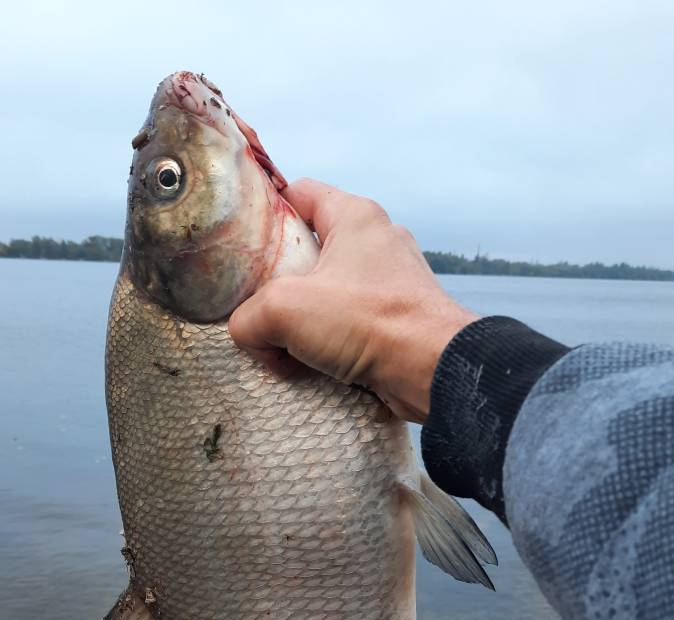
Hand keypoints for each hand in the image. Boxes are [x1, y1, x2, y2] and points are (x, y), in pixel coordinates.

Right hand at [229, 179, 477, 421]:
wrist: (432, 371)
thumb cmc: (367, 322)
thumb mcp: (283, 309)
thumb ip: (248, 316)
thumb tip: (247, 332)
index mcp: (354, 216)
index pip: (298, 193)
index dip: (264, 214)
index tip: (241, 245)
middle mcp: (376, 242)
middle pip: (308, 252)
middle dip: (277, 285)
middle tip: (257, 310)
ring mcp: (390, 282)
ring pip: (326, 294)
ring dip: (299, 323)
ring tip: (282, 349)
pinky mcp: (397, 321)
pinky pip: (348, 326)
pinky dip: (325, 345)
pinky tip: (310, 368)